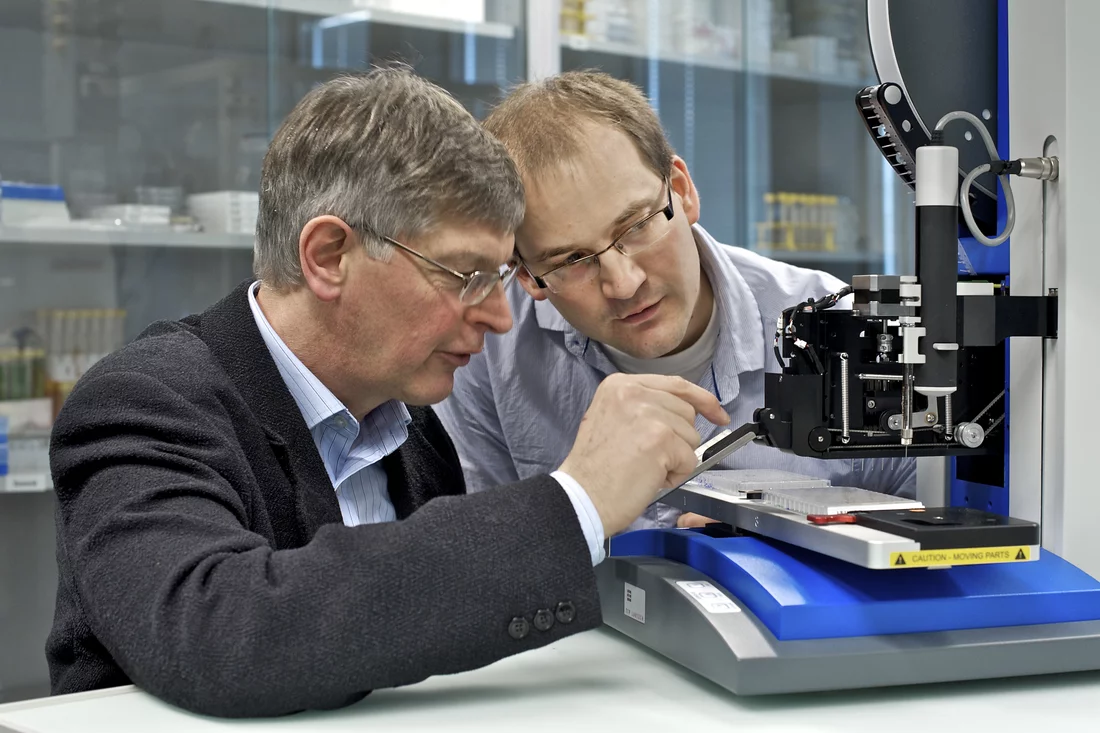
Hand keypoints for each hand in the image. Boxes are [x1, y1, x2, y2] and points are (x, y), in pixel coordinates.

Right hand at [558, 374, 728, 536]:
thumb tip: (686, 413)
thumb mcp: (612, 419)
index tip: (717, 413)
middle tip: (649, 458)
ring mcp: (648, 414)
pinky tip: (649, 479)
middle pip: (686, 412)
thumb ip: (644, 408)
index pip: (675, 384)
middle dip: (679, 440)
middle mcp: (634, 392)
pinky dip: (674, 475)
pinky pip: (689, 460)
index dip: (702, 400)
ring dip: (675, 459)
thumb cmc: (594, 469)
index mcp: (620, 384)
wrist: (582, 497)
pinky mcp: (661, 439)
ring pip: (691, 437)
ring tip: (644, 468)